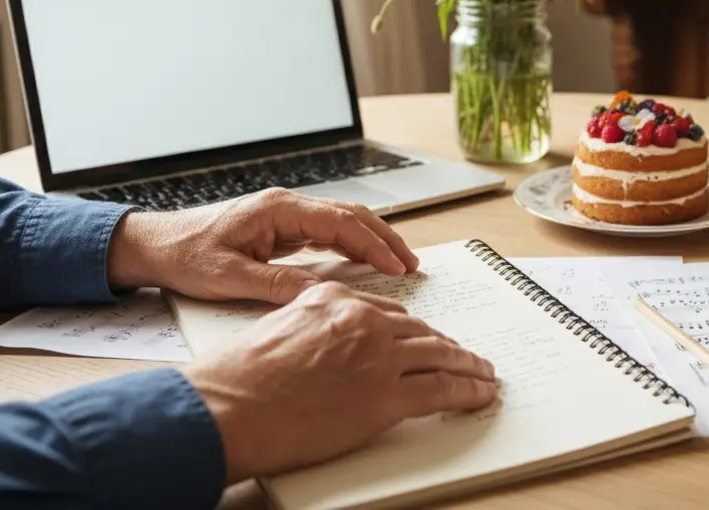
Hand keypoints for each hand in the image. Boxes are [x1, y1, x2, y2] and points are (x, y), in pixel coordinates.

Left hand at [107, 188, 418, 303]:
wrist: (153, 245)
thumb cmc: (184, 256)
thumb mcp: (229, 277)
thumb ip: (276, 285)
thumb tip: (320, 295)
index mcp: (277, 209)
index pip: (340, 223)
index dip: (373, 245)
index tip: (397, 267)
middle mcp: (285, 206)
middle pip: (350, 216)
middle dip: (384, 238)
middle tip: (411, 264)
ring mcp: (284, 216)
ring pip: (341, 223)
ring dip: (372, 240)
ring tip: (398, 263)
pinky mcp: (279, 229)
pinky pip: (325, 233)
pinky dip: (351, 245)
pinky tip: (364, 261)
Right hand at [182, 282, 497, 481]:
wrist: (226, 408)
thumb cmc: (234, 380)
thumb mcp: (275, 329)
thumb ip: (311, 330)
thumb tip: (327, 351)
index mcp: (332, 298)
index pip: (388, 312)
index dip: (414, 329)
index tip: (427, 337)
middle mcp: (361, 320)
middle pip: (420, 331)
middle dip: (446, 345)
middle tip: (465, 356)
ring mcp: (378, 356)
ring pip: (441, 355)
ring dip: (467, 366)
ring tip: (483, 374)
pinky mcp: (387, 395)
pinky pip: (443, 389)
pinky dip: (468, 391)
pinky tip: (480, 393)